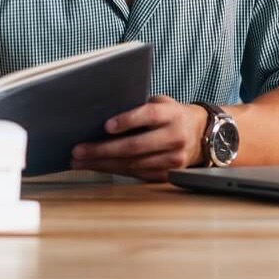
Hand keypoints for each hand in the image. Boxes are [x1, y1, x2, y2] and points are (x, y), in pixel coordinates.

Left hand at [70, 95, 207, 181]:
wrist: (199, 135)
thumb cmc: (169, 116)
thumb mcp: (160, 104)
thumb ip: (138, 108)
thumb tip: (101, 117)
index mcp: (172, 115)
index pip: (149, 116)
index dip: (128, 120)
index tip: (106, 126)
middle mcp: (175, 137)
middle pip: (135, 146)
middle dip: (103, 149)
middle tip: (78, 150)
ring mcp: (173, 159)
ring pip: (132, 164)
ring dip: (102, 164)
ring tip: (79, 161)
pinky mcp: (167, 174)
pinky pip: (136, 174)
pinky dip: (113, 170)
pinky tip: (97, 166)